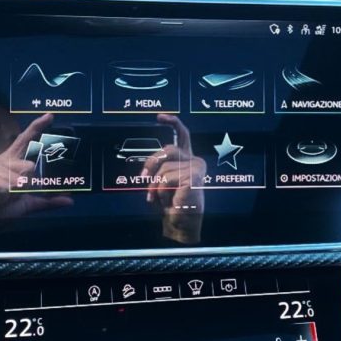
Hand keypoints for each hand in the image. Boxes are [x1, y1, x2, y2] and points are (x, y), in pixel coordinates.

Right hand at [0, 114, 72, 246]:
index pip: (24, 141)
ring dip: (16, 194)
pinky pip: (9, 186)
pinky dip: (7, 197)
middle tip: (12, 197)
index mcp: (8, 163)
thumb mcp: (26, 205)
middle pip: (30, 166)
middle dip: (27, 185)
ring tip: (1, 199)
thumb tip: (70, 200)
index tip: (50, 116)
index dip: (38, 127)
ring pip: (22, 178)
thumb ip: (47, 201)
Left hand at [142, 114, 205, 244]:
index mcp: (187, 158)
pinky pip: (166, 179)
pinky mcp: (193, 177)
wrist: (181, 222)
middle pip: (167, 150)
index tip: (160, 117)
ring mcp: (196, 167)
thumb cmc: (171, 202)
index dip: (172, 122)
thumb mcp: (162, 180)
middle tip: (144, 179)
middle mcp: (194, 160)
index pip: (183, 134)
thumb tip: (148, 167)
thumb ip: (159, 167)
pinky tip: (169, 200)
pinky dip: (161, 191)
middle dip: (151, 164)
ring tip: (159, 197)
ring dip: (156, 185)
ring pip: (164, 168)